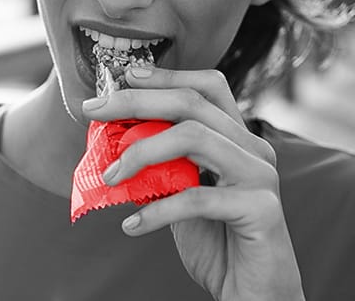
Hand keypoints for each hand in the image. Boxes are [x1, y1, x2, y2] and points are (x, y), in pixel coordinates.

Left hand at [81, 67, 304, 300]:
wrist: (251, 293)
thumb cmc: (215, 239)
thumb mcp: (180, 191)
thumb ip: (160, 163)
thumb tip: (111, 137)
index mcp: (237, 138)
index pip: (207, 86)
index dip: (166, 75)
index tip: (123, 76)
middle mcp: (254, 149)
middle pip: (192, 104)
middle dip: (136, 101)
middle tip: (93, 112)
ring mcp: (261, 177)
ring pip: (194, 137)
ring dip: (141, 152)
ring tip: (109, 176)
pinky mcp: (261, 211)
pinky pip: (196, 198)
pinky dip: (155, 211)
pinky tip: (130, 225)